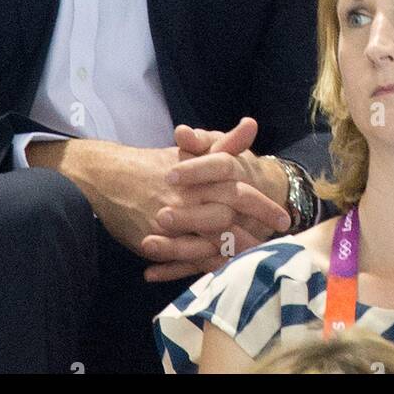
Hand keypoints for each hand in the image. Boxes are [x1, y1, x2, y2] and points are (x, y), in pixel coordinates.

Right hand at [31, 128, 289, 281]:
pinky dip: (200, 264)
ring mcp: (169, 221)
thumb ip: (225, 143)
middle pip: (226, 219)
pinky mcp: (154, 240)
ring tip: (252, 262)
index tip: (284, 218)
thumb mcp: (193, 151)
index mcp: (199, 175)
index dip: (263, 205)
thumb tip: (252, 124)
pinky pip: (182, 259)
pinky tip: (219, 269)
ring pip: (206, 242)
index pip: (239, 191)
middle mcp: (187, 198)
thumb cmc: (157, 163)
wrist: (109, 176)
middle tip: (273, 246)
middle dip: (252, 234)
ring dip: (231, 253)